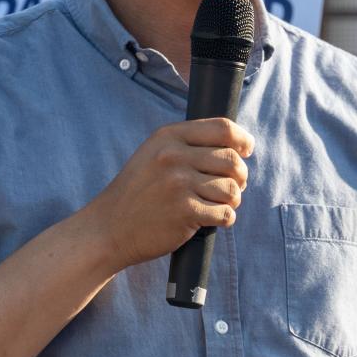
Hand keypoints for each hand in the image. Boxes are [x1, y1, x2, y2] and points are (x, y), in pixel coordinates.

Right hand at [79, 118, 253, 272]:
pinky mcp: (185, 212)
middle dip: (240, 175)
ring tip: (217, 204)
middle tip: (231, 186)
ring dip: (232, 200)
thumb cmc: (138, 192)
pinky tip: (211, 219)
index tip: (247, 150)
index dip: (243, 139)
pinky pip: (225, 213)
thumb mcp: (154, 154)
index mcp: (168, 136)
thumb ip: (188, 144)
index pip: (223, 128)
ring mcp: (179, 184)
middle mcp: (174, 156)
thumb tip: (238, 145)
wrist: (109, 228)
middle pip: (232, 160)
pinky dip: (224, 218)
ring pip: (232, 189)